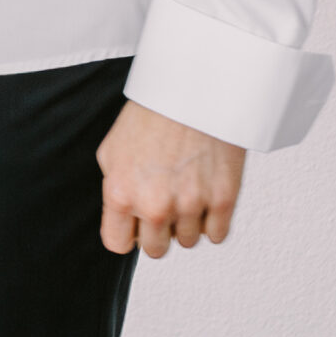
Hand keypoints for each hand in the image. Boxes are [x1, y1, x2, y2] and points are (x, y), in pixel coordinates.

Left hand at [97, 100, 245, 257]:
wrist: (192, 86)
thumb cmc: (152, 112)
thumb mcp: (113, 148)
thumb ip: (114, 188)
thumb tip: (120, 216)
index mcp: (121, 192)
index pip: (117, 243)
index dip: (128, 233)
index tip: (136, 224)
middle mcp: (154, 205)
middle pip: (155, 249)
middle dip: (159, 228)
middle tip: (165, 200)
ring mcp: (190, 205)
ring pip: (188, 241)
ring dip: (187, 221)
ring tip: (186, 187)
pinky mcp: (222, 200)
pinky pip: (217, 235)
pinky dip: (213, 220)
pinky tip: (206, 193)